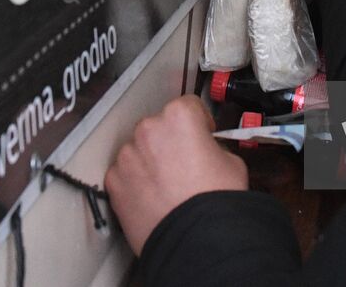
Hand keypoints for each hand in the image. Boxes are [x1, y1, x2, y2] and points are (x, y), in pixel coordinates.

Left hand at [105, 96, 247, 255]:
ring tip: (166, 186)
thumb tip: (205, 151)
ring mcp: (126, 155)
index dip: (199, 122)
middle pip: (159, 127)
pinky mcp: (113, 181)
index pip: (188, 106)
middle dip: (169, 141)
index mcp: (178, 115)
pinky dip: (134, 182)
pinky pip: (124, 174)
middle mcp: (147, 128)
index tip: (203, 136)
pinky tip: (151, 198)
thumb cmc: (216, 198)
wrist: (195, 239)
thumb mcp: (231, 162)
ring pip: (138, 150)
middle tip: (184, 164)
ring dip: (149, 160)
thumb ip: (212, 147)